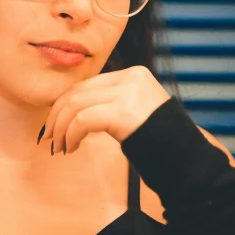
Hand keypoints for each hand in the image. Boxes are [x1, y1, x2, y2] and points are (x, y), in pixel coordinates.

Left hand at [43, 65, 171, 152]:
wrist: (187, 159)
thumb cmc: (157, 142)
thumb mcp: (134, 111)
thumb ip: (110, 102)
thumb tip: (70, 109)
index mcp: (133, 74)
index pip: (87, 85)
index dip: (64, 104)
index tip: (54, 125)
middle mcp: (130, 78)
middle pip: (78, 92)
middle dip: (57, 116)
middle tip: (48, 138)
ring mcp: (128, 93)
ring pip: (76, 105)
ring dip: (61, 128)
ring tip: (58, 147)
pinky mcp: (123, 112)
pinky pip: (82, 121)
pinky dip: (70, 135)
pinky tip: (71, 148)